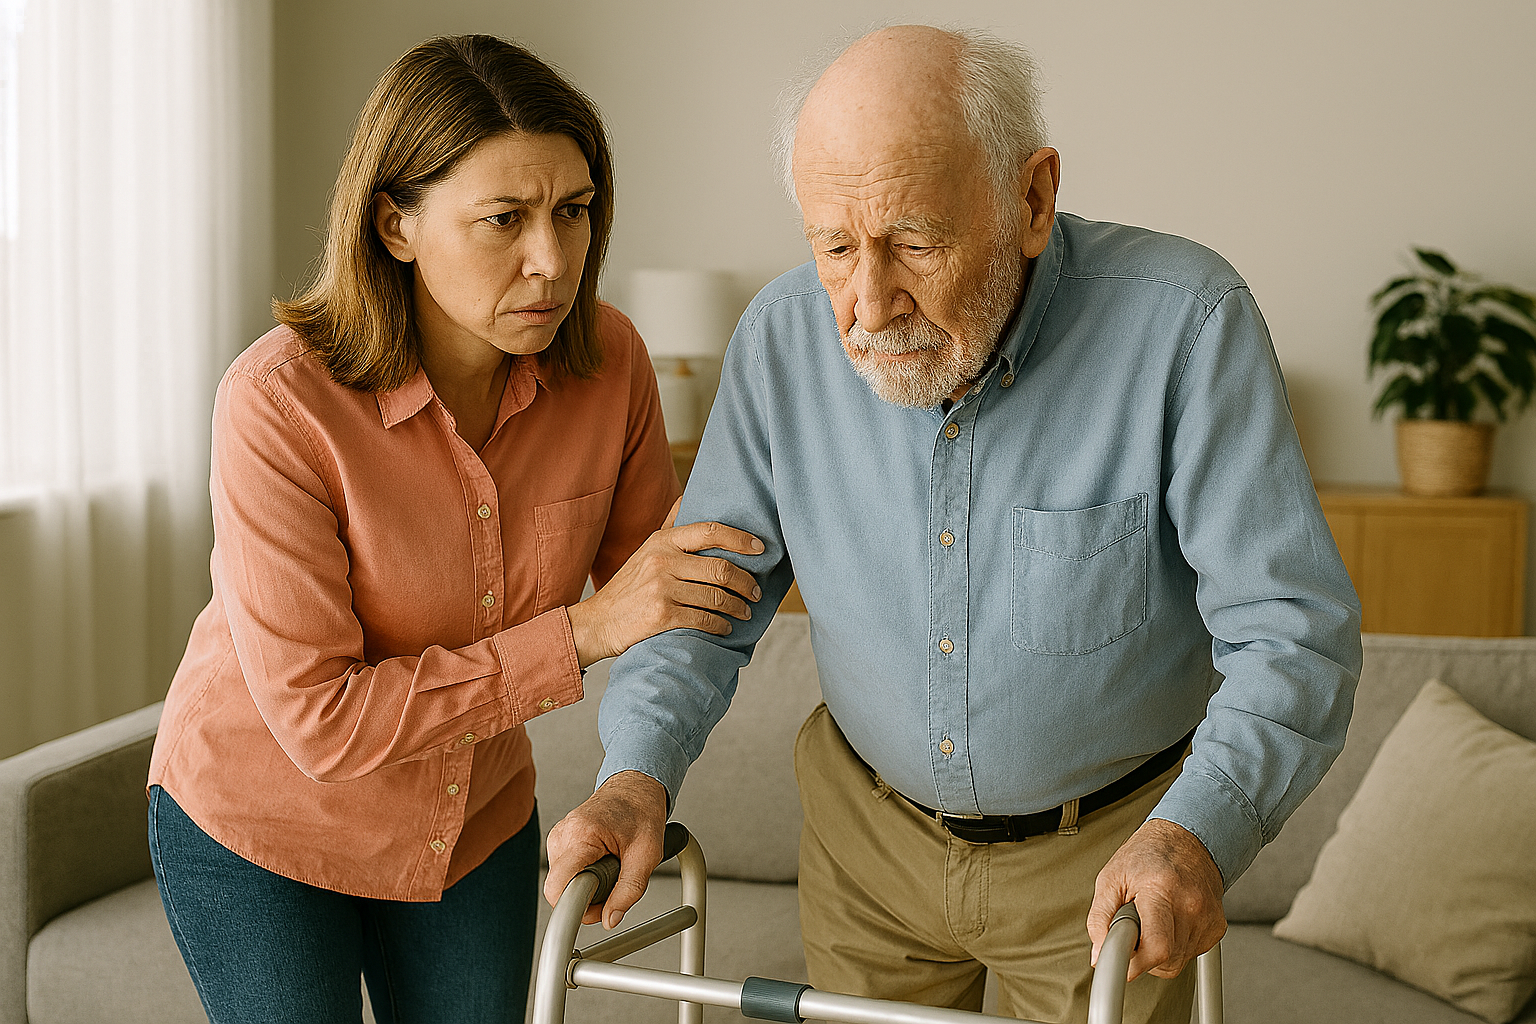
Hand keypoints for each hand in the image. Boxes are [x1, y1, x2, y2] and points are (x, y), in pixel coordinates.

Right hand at [544, 770, 668, 927]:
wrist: (635, 788)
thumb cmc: (641, 813)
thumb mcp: (646, 855)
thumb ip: (629, 891)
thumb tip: (610, 919)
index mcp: (581, 835)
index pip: (557, 887)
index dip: (575, 907)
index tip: (594, 910)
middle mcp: (562, 834)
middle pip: (560, 888)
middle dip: (587, 896)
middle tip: (614, 881)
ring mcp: (557, 836)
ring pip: (562, 882)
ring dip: (586, 885)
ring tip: (609, 866)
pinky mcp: (559, 840)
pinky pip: (564, 872)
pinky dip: (582, 874)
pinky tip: (599, 862)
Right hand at [567, 499, 764, 667]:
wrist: (598, 622)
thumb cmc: (628, 586)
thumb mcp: (646, 549)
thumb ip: (669, 526)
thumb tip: (687, 495)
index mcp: (662, 541)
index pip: (710, 531)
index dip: (740, 539)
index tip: (760, 548)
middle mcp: (662, 561)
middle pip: (720, 568)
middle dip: (746, 582)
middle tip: (756, 591)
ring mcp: (662, 588)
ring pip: (716, 597)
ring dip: (737, 607)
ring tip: (744, 611)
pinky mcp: (662, 615)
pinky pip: (704, 619)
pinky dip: (721, 625)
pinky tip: (725, 627)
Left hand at [1086, 818, 1226, 980]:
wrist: (1185, 839)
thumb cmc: (1146, 856)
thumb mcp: (1110, 878)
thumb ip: (1100, 918)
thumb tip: (1098, 954)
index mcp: (1161, 889)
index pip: (1156, 947)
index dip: (1132, 963)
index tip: (1117, 963)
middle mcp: (1191, 905)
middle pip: (1164, 960)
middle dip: (1141, 955)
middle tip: (1133, 928)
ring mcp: (1208, 918)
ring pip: (1176, 962)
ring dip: (1156, 951)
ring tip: (1151, 918)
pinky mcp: (1217, 927)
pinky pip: (1189, 955)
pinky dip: (1173, 946)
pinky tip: (1167, 922)